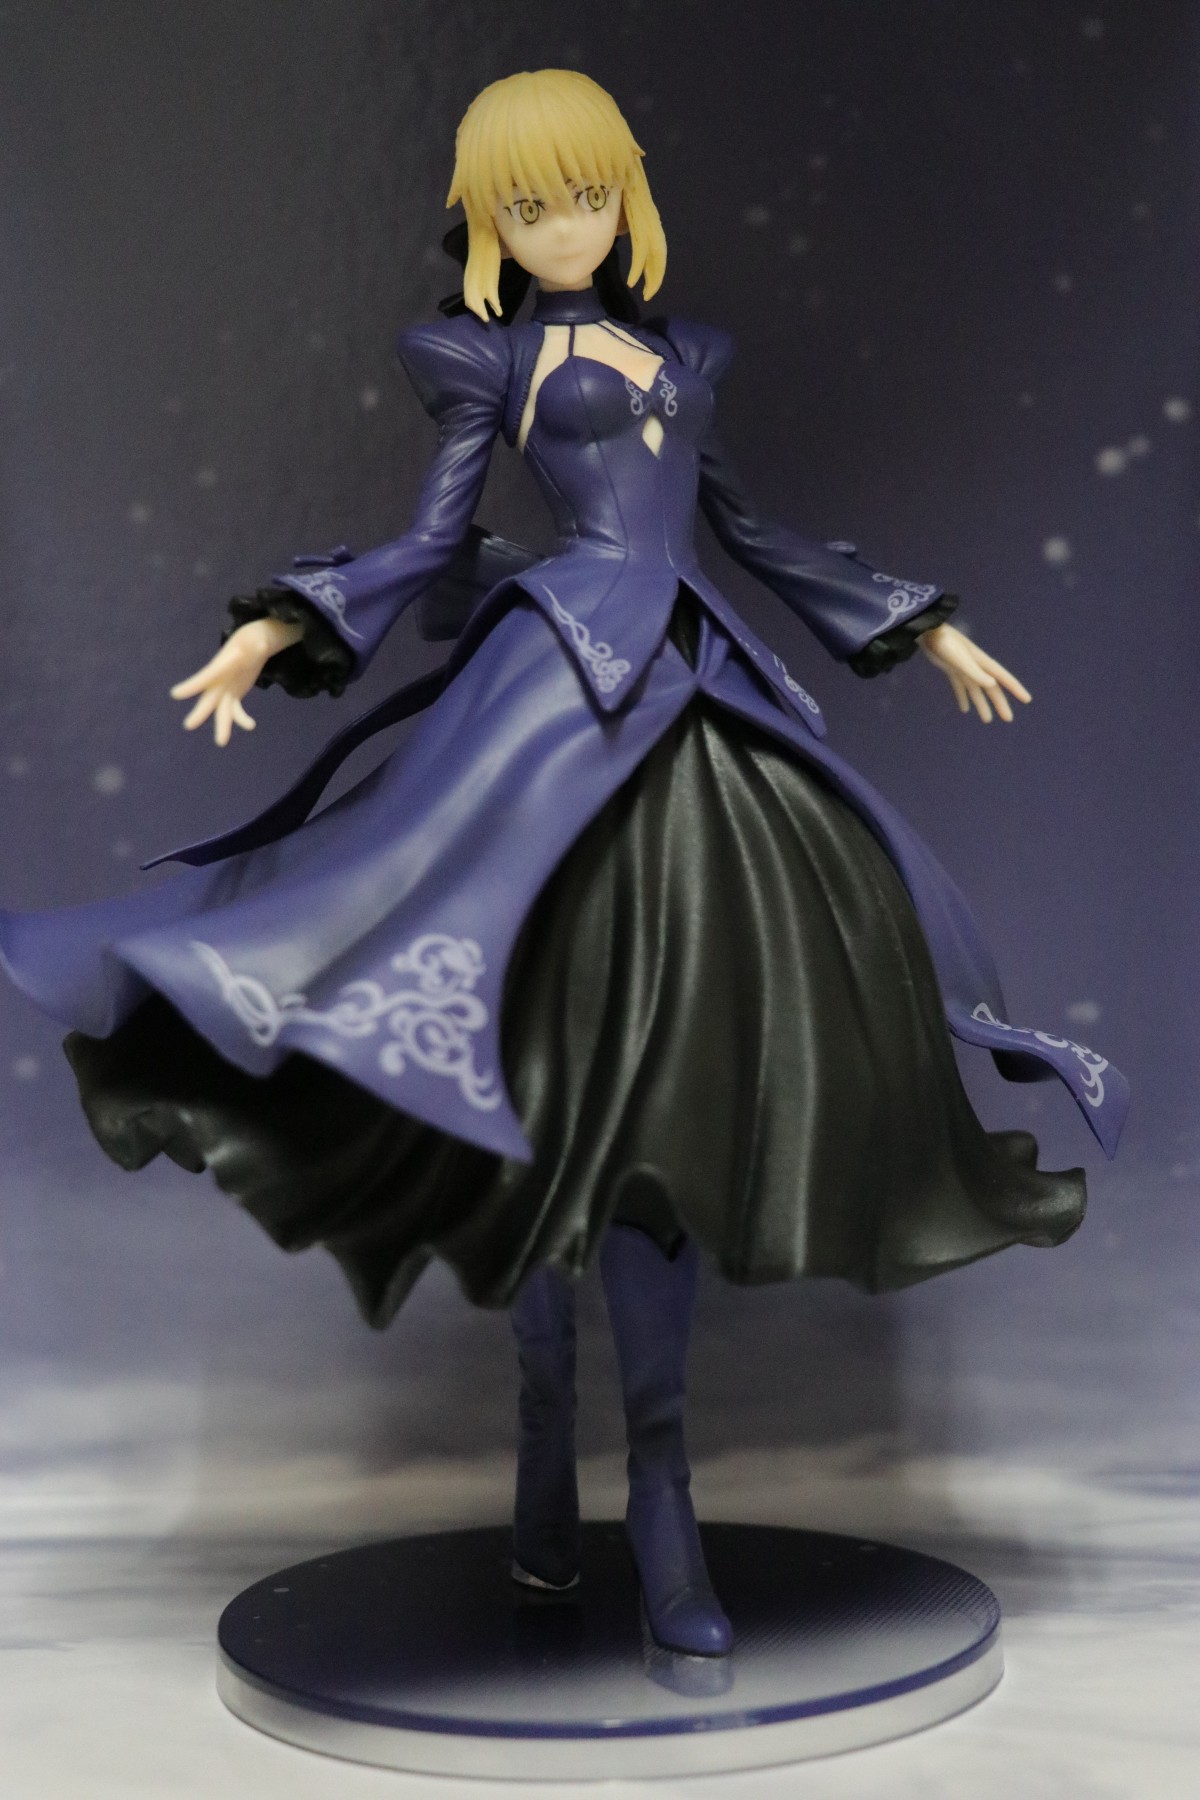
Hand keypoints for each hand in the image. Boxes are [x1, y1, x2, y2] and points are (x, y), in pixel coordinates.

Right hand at [170, 617, 302, 745]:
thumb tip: (261, 646)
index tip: (176, 694)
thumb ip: (256, 646)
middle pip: (207, 699)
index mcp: (220, 666)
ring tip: (221, 742)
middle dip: (200, 712)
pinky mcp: (233, 695)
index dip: (191, 686)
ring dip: (222, 726)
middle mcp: (218, 680)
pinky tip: (251, 725)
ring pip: (221, 711)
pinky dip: (241, 719)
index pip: (205, 677)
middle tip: (189, 725)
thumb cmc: (251, 640)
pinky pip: (234, 711)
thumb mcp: (255, 642)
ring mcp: (225, 689)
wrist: (252, 644)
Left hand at [918, 623, 1030, 722]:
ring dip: (982, 705)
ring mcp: (964, 668)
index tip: (1027, 699)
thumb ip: (975, 672)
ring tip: (987, 720)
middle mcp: (977, 667)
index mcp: (983, 664)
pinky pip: (960, 686)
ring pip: (977, 691)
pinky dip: (963, 697)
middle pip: (992, 689)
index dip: (1016, 689)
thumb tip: (992, 685)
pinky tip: (964, 709)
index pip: (1003, 679)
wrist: (929, 632)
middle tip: (1008, 719)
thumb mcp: (961, 660)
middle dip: (1000, 704)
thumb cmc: (946, 644)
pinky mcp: (952, 669)